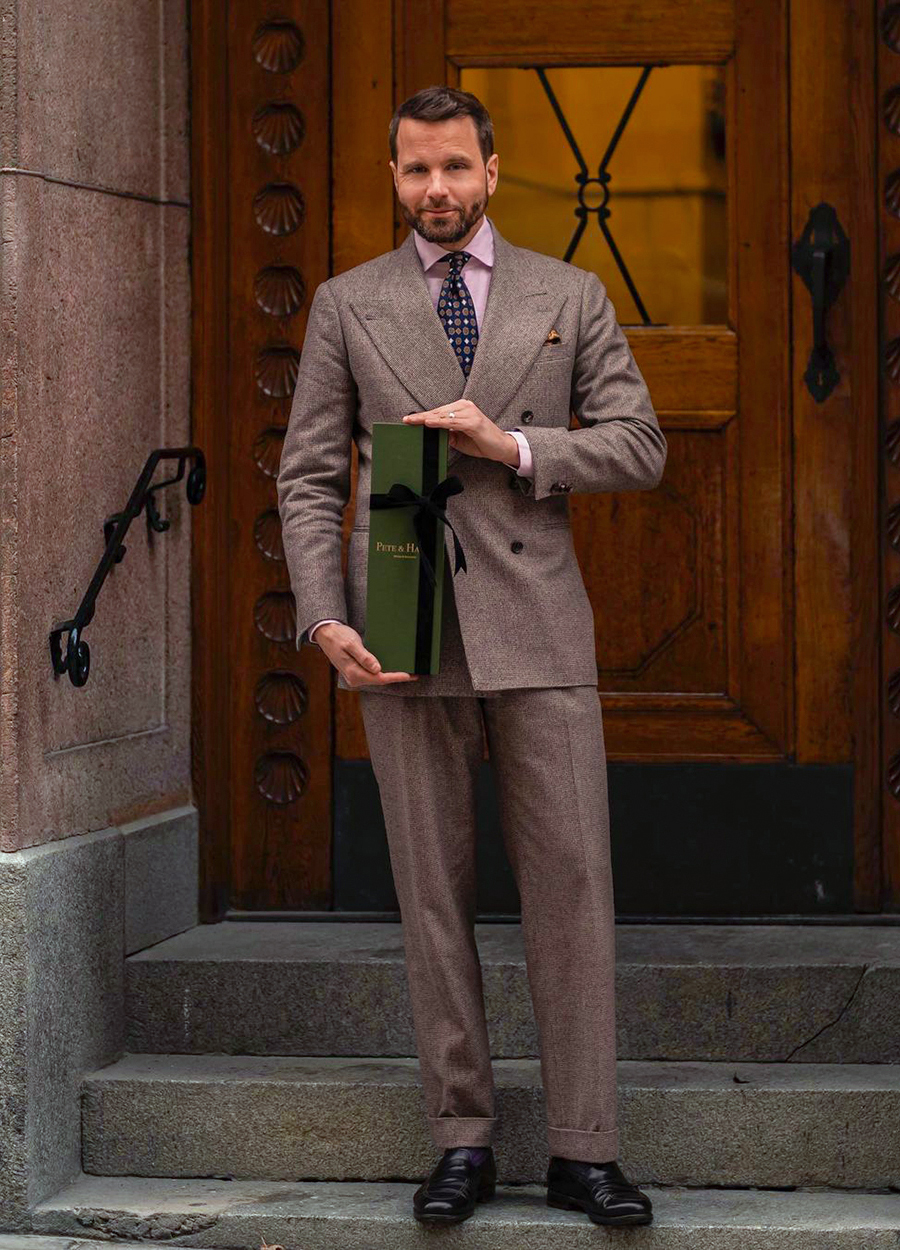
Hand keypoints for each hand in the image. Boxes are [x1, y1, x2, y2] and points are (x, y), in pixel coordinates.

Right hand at [314, 622, 418, 686]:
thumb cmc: (337, 636)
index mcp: (353, 673)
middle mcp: (354, 678)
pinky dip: (383, 672)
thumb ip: (364, 657)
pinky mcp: (355, 671)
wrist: (325, 633)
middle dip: (396, 677)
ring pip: (377, 678)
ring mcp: (354, 676)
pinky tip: (392, 668)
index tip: (410, 675)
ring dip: (391, 675)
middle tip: (414, 674)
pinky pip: (372, 675)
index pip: (380, 678)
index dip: (396, 677)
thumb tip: (377, 669)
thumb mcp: (352, 644)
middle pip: (380, 680)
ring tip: (407, 672)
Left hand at [403, 400, 519, 466]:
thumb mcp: (459, 439)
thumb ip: (447, 434)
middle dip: (421, 417)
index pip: (438, 412)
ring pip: (443, 415)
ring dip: (427, 419)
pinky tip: (429, 423)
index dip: (423, 416)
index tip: (409, 419)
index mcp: (461, 409)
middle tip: (406, 420)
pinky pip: (452, 422)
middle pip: (438, 411)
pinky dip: (440, 423)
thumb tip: (432, 433)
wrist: (501, 448)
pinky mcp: (473, 422)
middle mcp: (465, 407)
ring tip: (413, 422)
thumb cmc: (481, 442)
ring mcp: (470, 413)